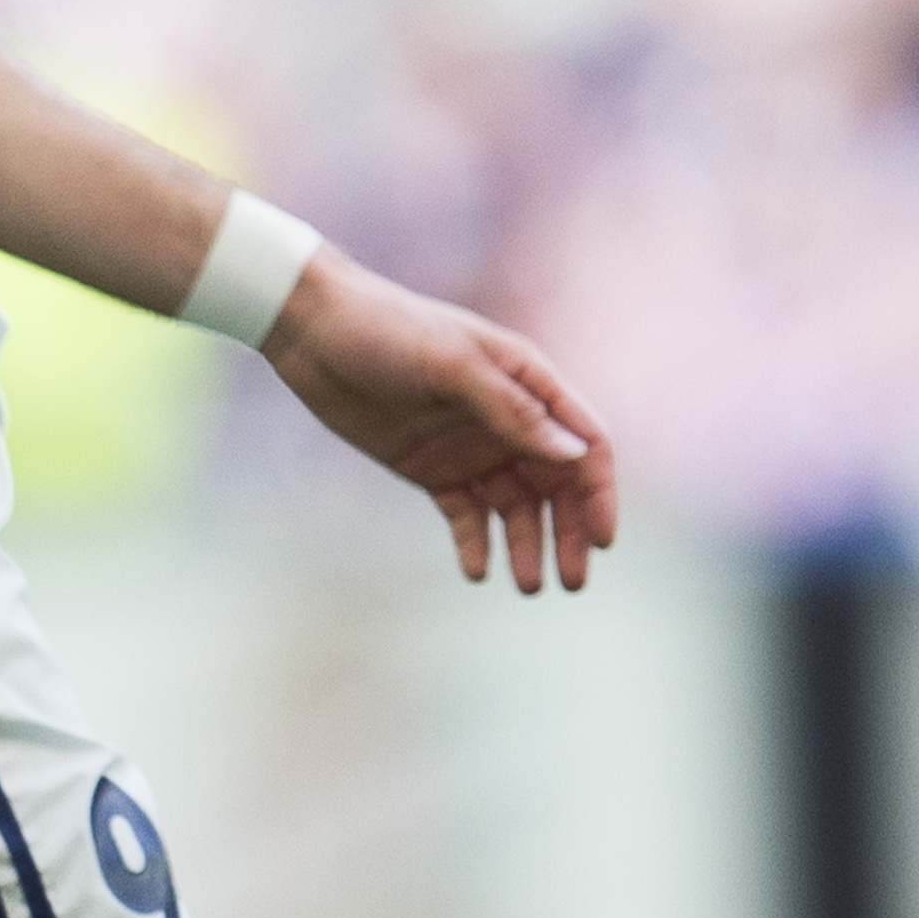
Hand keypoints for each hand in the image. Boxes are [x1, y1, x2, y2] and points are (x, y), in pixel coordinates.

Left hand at [254, 249, 618, 593]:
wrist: (315, 331)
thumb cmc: (387, 331)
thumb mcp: (450, 366)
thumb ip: (511, 410)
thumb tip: (574, 454)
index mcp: (527, 381)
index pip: (584, 443)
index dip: (600, 492)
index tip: (603, 540)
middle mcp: (508, 417)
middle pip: (558, 484)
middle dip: (570, 532)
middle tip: (571, 582)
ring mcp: (471, 446)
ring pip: (516, 507)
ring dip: (527, 545)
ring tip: (527, 586)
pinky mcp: (433, 470)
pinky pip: (466, 515)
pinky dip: (475, 543)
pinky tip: (476, 571)